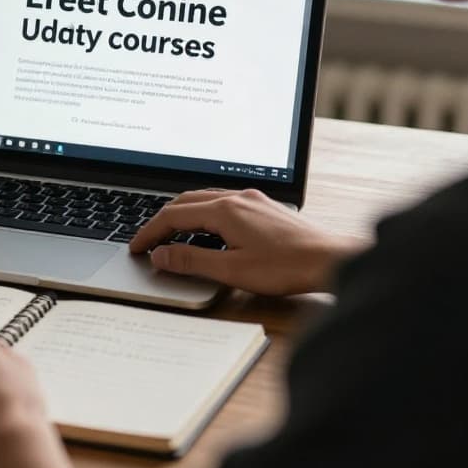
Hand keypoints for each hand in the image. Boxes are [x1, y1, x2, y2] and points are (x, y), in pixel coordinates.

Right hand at [129, 189, 365, 294]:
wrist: (331, 260)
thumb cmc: (287, 267)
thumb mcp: (231, 270)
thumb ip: (191, 262)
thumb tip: (161, 256)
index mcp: (225, 210)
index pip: (173, 216)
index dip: (150, 233)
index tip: (137, 248)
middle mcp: (237, 198)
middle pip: (186, 202)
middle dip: (162, 221)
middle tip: (147, 242)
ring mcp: (253, 200)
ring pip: (205, 200)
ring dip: (182, 216)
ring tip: (170, 236)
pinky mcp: (265, 208)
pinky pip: (223, 203)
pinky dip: (203, 215)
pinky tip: (206, 231)